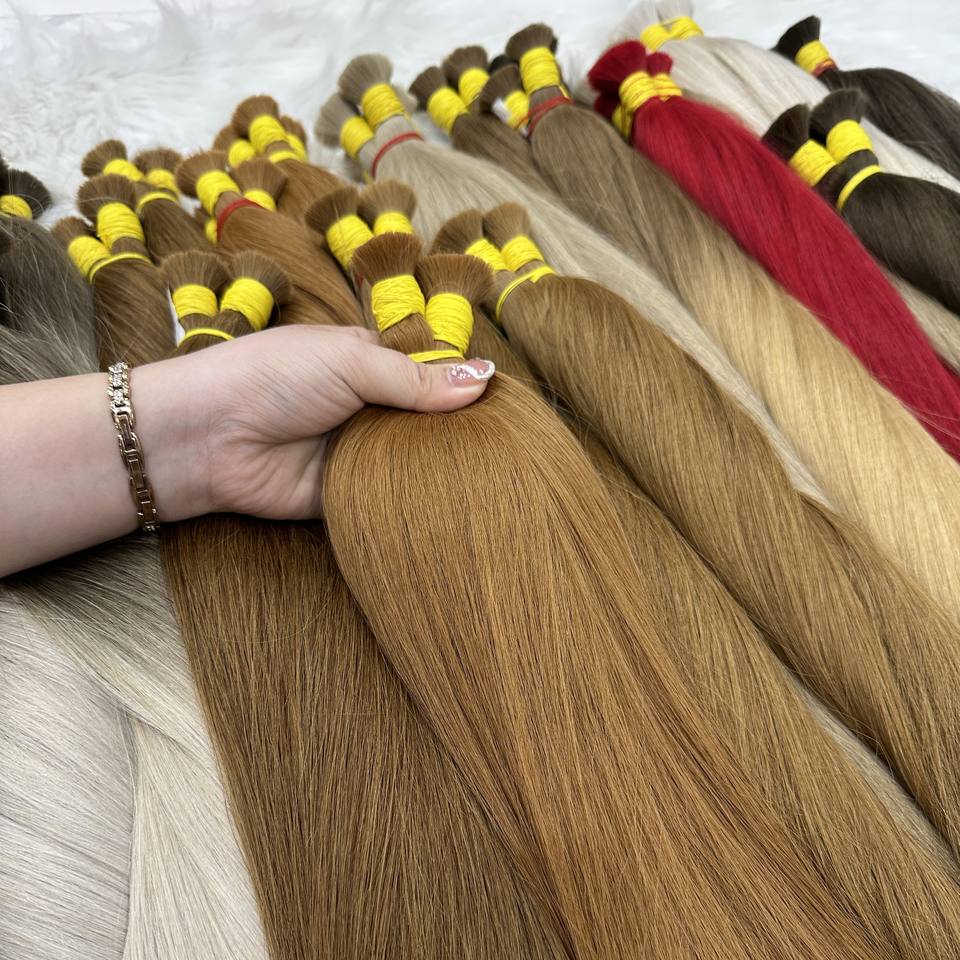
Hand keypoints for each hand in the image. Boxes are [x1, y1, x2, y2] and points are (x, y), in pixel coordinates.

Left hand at [184, 325, 494, 518]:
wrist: (207, 437)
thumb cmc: (272, 377)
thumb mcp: (349, 361)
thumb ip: (415, 378)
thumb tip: (484, 380)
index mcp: (368, 361)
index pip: (430, 372)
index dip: (464, 385)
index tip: (505, 404)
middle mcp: (366, 405)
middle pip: (426, 419)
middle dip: (456, 431)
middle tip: (507, 447)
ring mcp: (356, 450)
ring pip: (412, 459)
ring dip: (439, 466)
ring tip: (494, 475)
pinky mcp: (346, 494)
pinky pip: (390, 496)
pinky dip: (414, 498)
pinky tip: (457, 503)